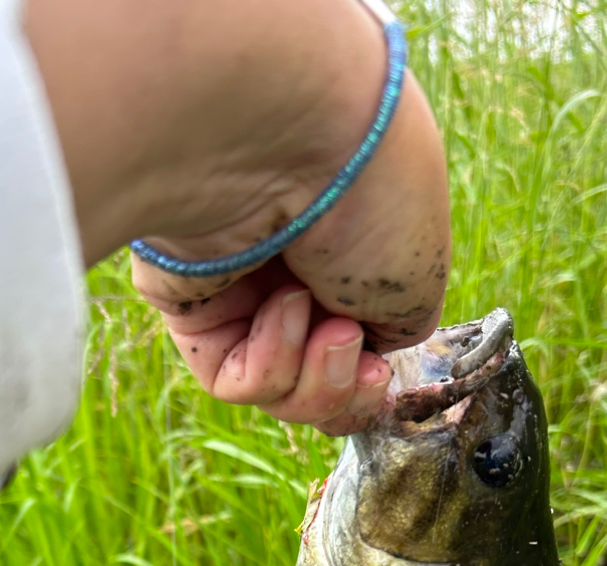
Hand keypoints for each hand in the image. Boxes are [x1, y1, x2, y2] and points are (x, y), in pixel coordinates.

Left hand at [26, 0, 449, 433]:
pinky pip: (232, 379)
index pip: (354, 349)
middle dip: (340, 388)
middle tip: (346, 340)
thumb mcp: (418, 279)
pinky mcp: (189, 305)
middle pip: (315, 382)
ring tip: (323, 322)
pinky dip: (270, 362)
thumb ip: (393, 330)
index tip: (377, 370)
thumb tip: (359, 358)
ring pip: (277, 390)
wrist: (291, 134)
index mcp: (348, 249)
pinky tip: (279, 308)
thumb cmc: (372, 194)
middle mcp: (292, 267)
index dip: (366, 384)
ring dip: (313, 376)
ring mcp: (239, 289)